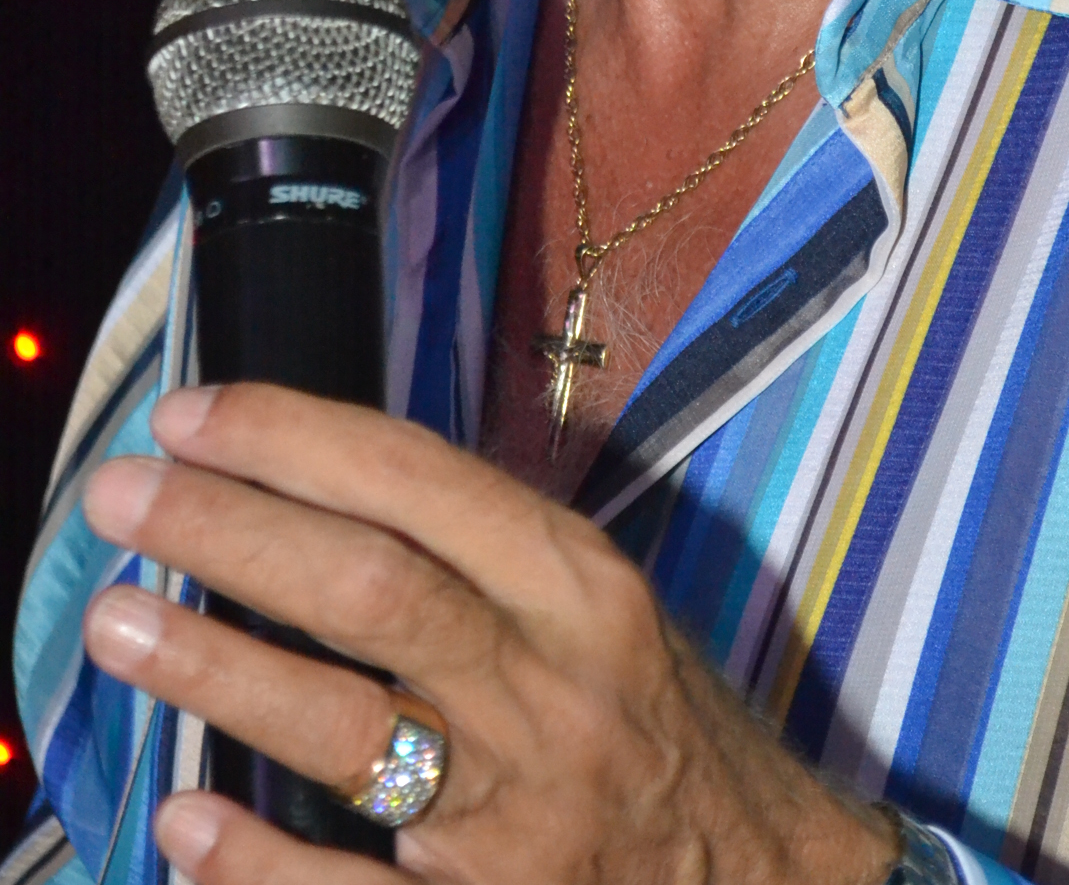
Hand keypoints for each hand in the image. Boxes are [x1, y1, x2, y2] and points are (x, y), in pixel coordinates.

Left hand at [81, 384, 896, 884]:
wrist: (767, 882)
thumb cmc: (661, 725)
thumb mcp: (604, 607)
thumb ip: (486, 552)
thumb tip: (321, 487)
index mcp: (583, 586)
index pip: (421, 485)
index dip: (295, 441)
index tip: (192, 416)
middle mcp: (553, 688)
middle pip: (371, 590)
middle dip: (232, 533)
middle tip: (122, 498)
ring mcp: (518, 817)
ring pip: (347, 732)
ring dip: (216, 673)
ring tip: (116, 625)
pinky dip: (257, 863)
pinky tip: (183, 821)